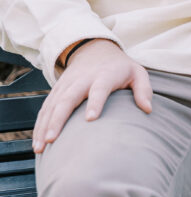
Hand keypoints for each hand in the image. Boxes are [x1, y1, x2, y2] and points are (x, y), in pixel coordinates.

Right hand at [33, 39, 152, 153]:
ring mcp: (68, 84)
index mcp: (105, 75)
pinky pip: (46, 108)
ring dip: (45, 125)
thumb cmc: (120, 67)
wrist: (95, 49)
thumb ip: (143, 89)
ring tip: (40, 147)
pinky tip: (36, 143)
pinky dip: (39, 124)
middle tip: (52, 140)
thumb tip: (148, 109)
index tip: (91, 119)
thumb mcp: (137, 72)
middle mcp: (83, 79)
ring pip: (53, 104)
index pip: (99, 89)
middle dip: (59, 119)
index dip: (95, 102)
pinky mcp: (58, 89)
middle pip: (69, 98)